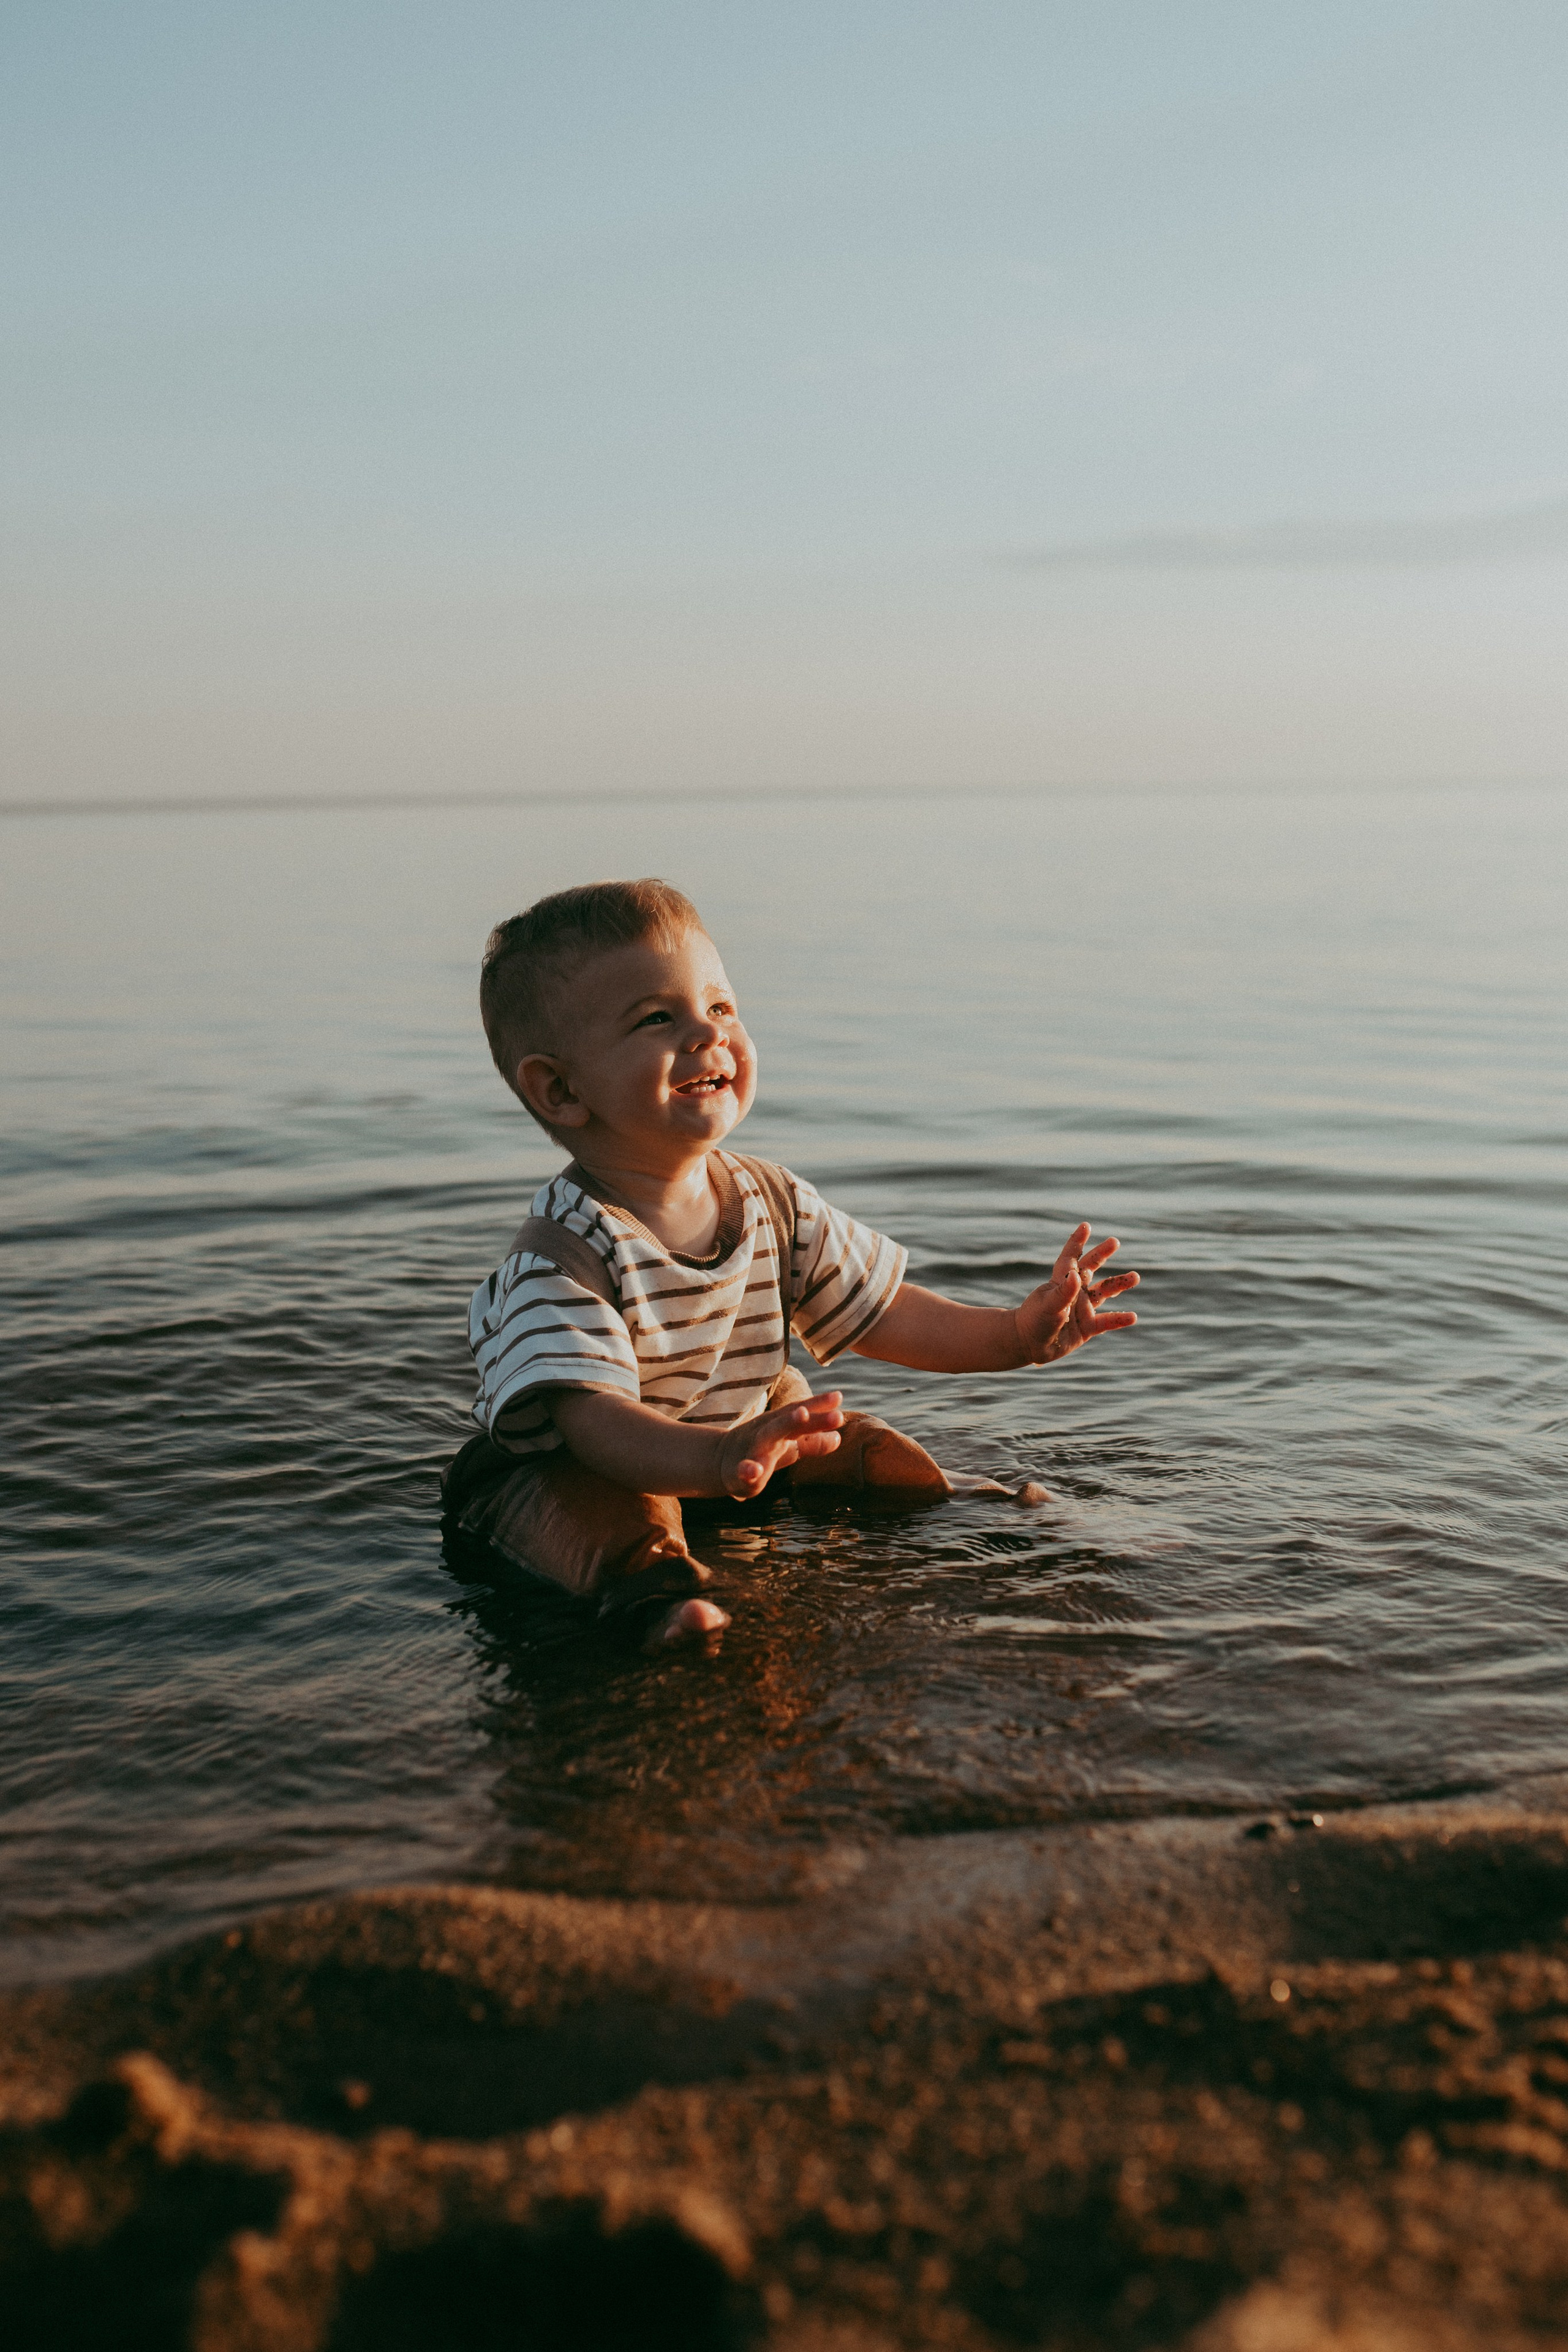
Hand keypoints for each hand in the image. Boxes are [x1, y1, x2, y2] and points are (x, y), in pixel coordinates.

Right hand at [715, 1390, 844, 1498]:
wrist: (718, 1462)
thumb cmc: (760, 1451)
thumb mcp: (786, 1445)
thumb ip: (811, 1442)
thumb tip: (838, 1438)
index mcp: (779, 1426)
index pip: (800, 1412)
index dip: (818, 1405)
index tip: (839, 1397)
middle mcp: (767, 1433)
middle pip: (788, 1422)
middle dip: (810, 1417)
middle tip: (836, 1414)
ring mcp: (752, 1450)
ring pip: (767, 1437)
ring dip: (784, 1426)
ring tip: (802, 1415)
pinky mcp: (739, 1472)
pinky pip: (743, 1470)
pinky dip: (748, 1470)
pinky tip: (753, 1472)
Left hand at [1013, 1223, 1138, 1366]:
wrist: (1029, 1345)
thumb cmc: (1034, 1320)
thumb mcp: (1049, 1305)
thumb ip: (1064, 1291)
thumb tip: (1077, 1274)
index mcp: (1061, 1281)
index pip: (1070, 1257)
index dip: (1077, 1242)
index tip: (1086, 1226)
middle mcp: (1074, 1292)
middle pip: (1091, 1268)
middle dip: (1102, 1254)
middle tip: (1115, 1241)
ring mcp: (1082, 1308)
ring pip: (1104, 1292)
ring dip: (1119, 1284)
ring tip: (1136, 1276)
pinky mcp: (1087, 1326)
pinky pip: (1107, 1321)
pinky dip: (1120, 1319)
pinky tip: (1133, 1317)